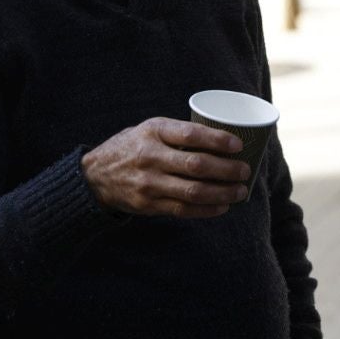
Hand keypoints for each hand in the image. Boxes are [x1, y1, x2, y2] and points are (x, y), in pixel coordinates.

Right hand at [81, 117, 251, 217]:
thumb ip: (180, 132)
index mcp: (154, 132)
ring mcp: (148, 183)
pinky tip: (223, 206)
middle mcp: (150, 157)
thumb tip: (226, 138)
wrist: (94, 176)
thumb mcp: (151, 129)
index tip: (238, 145)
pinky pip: (183, 209)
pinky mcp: (148, 205)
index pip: (190, 134)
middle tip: (245, 171)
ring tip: (240, 191)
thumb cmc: (134, 146)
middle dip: (227, 170)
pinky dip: (207, 209)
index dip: (217, 140)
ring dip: (222, 193)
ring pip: (193, 191)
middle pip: (196, 165)